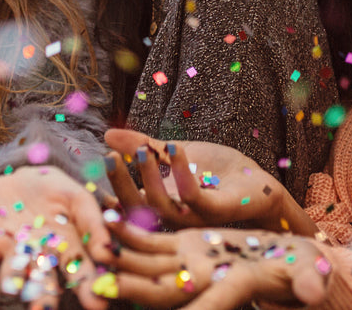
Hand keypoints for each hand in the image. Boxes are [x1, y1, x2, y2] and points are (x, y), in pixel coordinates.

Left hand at [0, 165, 114, 309]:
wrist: (21, 176)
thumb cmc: (57, 191)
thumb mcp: (79, 199)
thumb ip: (92, 222)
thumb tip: (107, 250)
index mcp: (67, 251)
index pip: (79, 273)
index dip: (87, 287)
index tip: (97, 304)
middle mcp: (40, 259)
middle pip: (44, 282)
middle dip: (44, 298)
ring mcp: (14, 253)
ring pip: (13, 272)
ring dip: (11, 280)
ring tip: (11, 288)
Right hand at [104, 129, 284, 229]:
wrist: (257, 183)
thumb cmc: (216, 173)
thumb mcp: (174, 154)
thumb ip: (143, 146)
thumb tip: (107, 134)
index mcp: (161, 206)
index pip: (127, 206)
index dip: (108, 193)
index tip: (94, 172)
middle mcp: (174, 217)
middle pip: (137, 210)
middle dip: (120, 183)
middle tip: (108, 157)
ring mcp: (194, 218)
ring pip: (161, 206)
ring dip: (148, 177)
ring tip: (143, 149)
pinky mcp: (217, 211)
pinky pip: (193, 198)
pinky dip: (181, 172)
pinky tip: (174, 147)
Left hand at [108, 223, 329, 309]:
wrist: (292, 261)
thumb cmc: (306, 271)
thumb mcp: (309, 274)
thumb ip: (308, 282)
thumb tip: (312, 293)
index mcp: (234, 286)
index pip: (208, 305)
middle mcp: (205, 280)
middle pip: (163, 289)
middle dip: (132, 287)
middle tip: (103, 285)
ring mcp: (192, 263)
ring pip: (149, 264)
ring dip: (121, 257)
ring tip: (93, 247)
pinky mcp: (186, 245)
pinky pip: (151, 241)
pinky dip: (129, 230)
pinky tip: (106, 216)